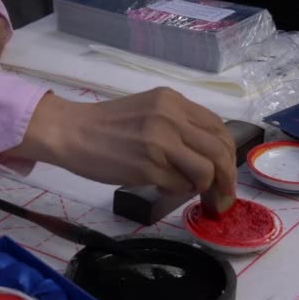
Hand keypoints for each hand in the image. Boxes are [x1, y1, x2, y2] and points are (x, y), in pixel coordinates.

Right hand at [3, 87, 236, 195]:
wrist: (70, 132)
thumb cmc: (104, 125)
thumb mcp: (147, 111)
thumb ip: (176, 125)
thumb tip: (204, 156)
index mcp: (172, 102)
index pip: (218, 129)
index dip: (228, 155)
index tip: (225, 174)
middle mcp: (171, 118)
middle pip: (220, 151)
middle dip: (228, 179)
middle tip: (224, 197)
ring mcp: (160, 143)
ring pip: (206, 171)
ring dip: (205, 189)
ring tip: (194, 195)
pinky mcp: (148, 167)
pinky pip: (179, 185)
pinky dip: (178, 191)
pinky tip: (164, 188)